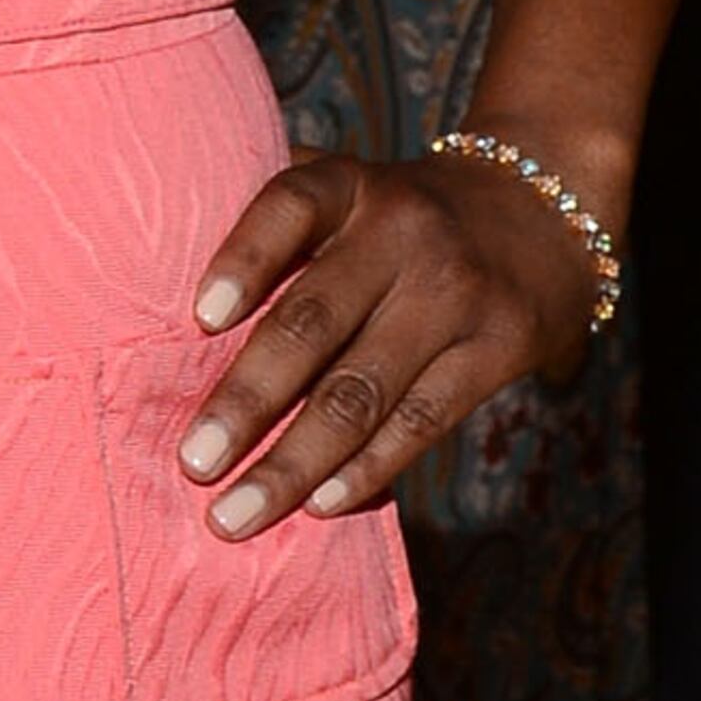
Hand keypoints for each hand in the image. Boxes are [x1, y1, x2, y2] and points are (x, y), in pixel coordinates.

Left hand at [178, 143, 606, 528]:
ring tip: (234, 514)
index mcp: (350, 186)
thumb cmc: (397, 218)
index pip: (288, 205)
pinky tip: (319, 504)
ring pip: (363, 390)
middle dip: (247, 401)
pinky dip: (367, 468)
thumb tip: (156, 306)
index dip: (243, 258)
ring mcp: (456, 291)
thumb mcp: (346, 191)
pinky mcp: (500, 346)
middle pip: (314, 321)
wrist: (544, 206)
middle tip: (192, 463)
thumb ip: (272, 230)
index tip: (200, 318)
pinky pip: (422, 419)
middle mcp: (404, 231)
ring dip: (294, 461)